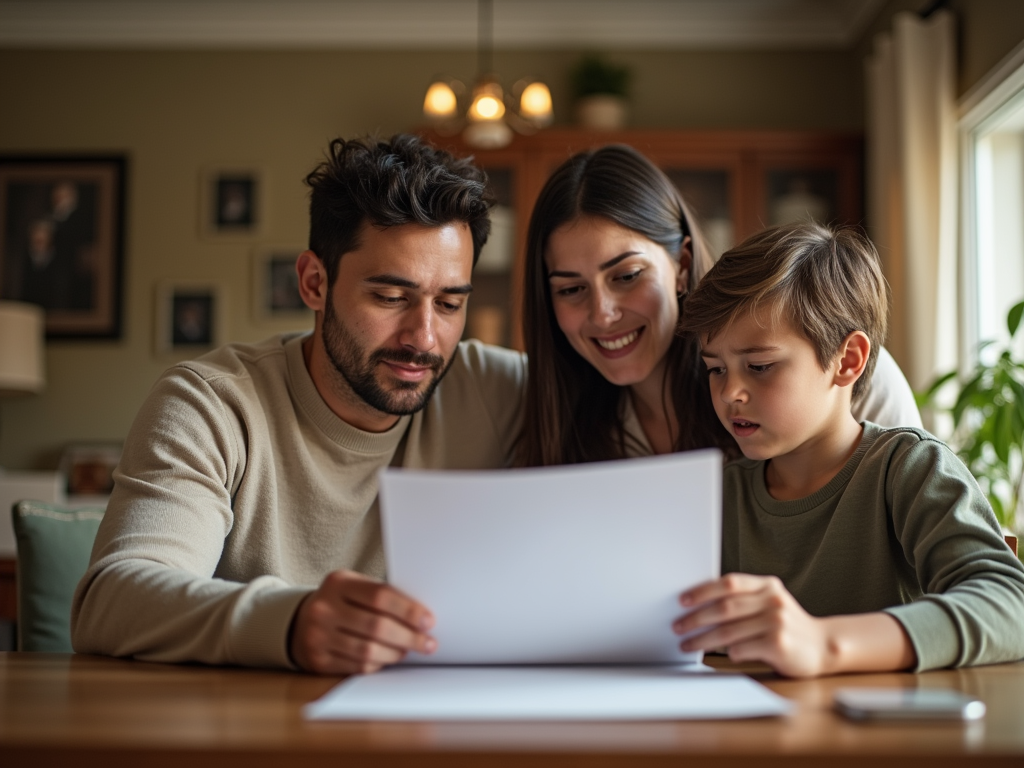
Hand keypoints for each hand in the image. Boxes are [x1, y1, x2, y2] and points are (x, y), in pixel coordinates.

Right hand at [289, 569, 436, 674]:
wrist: (300, 622)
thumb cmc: (341, 603)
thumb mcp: (354, 588)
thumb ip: (382, 597)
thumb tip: (421, 617)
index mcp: (338, 583)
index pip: (380, 595)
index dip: (408, 610)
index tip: (428, 620)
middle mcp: (324, 608)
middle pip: (377, 626)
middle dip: (409, 637)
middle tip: (428, 643)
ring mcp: (318, 636)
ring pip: (368, 651)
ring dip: (396, 653)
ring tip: (409, 650)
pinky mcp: (318, 661)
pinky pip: (357, 666)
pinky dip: (378, 664)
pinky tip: (388, 658)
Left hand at [674, 573, 832, 677]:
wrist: (823, 646)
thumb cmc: (786, 625)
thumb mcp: (770, 603)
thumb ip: (744, 599)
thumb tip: (699, 605)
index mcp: (767, 585)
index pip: (729, 583)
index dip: (702, 591)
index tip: (682, 600)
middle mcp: (772, 601)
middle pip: (724, 607)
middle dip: (696, 618)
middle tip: (678, 627)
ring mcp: (776, 622)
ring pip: (728, 631)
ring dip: (702, 640)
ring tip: (688, 644)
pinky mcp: (778, 645)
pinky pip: (742, 649)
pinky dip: (728, 653)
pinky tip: (723, 655)